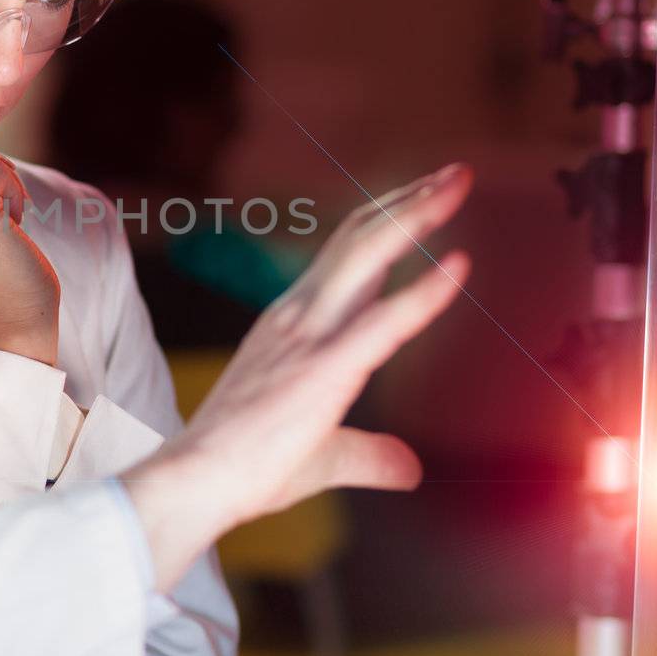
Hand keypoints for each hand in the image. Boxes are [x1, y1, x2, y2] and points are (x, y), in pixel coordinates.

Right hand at [125, 162, 473, 588]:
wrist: (196, 482)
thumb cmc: (243, 469)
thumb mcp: (322, 456)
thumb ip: (370, 454)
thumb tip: (410, 468)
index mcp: (291, 323)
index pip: (344, 253)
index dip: (386, 219)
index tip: (426, 196)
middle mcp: (298, 315)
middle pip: (359, 237)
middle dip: (409, 200)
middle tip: (454, 173)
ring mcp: (310, 336)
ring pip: (367, 253)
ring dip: (416, 213)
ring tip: (456, 183)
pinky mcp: (326, 368)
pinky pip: (386, 319)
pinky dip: (426, 288)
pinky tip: (460, 262)